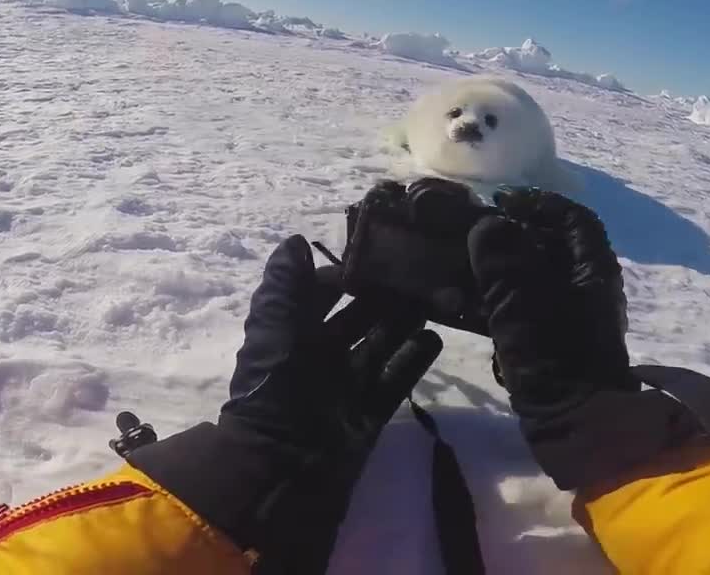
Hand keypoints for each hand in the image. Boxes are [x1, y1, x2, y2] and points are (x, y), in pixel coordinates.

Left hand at [131, 235, 441, 572]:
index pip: (319, 295)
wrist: (282, 469)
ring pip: (380, 344)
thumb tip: (298, 240)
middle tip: (419, 271)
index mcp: (291, 335)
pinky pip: (395, 379)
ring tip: (435, 297)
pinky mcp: (369, 413)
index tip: (377, 256)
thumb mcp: (273, 330)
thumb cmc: (274, 390)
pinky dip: (414, 358)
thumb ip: (285, 286)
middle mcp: (319, 357)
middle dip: (383, 296)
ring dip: (404, 321)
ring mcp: (346, 386)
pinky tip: (435, 337)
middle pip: (357, 318)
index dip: (344, 276)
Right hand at [469, 189, 697, 489]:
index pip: (574, 220)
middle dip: (515, 238)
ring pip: (540, 281)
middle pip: (554, 248)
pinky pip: (533, 312)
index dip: (539, 204)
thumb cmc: (560, 368)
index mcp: (593, 274)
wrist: (586, 438)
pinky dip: (507, 306)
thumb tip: (489, 224)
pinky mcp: (561, 349)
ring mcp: (577, 322)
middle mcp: (590, 292)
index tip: (502, 202)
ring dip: (505, 273)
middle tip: (474, 235)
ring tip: (466, 272)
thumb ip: (504, 266)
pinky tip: (479, 315)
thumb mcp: (524, 313)